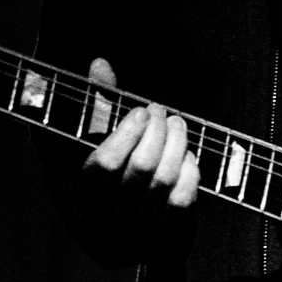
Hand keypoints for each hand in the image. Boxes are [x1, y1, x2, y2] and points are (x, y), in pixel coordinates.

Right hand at [77, 57, 200, 231]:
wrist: (125, 206)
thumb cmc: (115, 155)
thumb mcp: (101, 128)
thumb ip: (101, 97)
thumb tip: (100, 62)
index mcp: (91, 179)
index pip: (107, 161)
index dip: (128, 132)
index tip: (141, 110)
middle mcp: (115, 201)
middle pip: (143, 165)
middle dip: (158, 130)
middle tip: (161, 110)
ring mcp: (142, 213)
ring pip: (165, 178)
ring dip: (177, 143)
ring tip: (177, 123)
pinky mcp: (168, 219)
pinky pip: (184, 197)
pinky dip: (190, 171)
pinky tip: (186, 153)